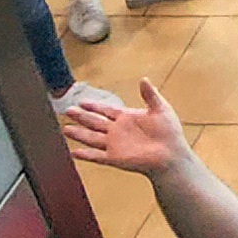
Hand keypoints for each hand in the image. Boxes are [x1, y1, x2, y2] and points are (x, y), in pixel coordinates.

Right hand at [60, 76, 192, 175]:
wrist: (172, 155)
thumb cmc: (169, 133)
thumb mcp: (161, 109)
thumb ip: (150, 95)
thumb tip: (144, 79)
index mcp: (127, 118)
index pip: (106, 110)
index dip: (94, 106)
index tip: (81, 101)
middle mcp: (118, 131)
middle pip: (95, 122)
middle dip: (81, 116)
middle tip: (68, 111)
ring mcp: (115, 145)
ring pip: (92, 138)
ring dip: (79, 134)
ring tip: (65, 129)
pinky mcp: (115, 158)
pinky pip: (97, 156)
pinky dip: (86, 154)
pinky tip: (74, 152)